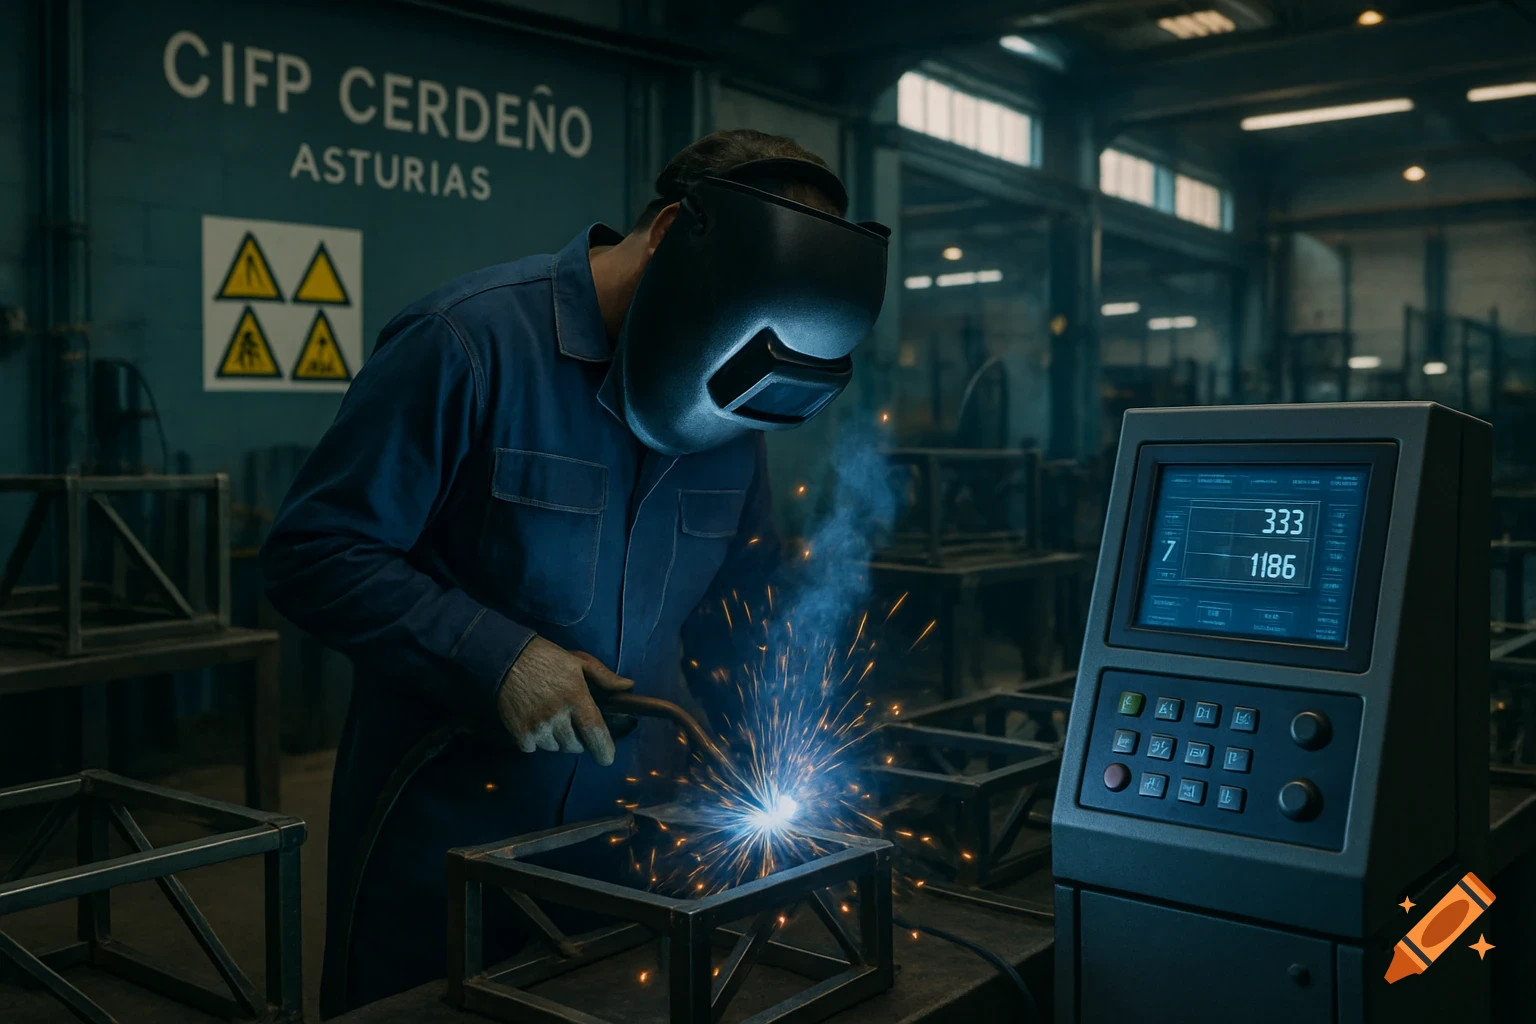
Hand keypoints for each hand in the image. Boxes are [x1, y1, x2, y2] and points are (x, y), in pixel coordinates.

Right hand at [497, 638, 633, 765]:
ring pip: (556, 748)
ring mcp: (537, 726)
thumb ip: (605, 677)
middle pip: (575, 745)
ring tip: (551, 719)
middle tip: (571, 722)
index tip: (607, 758)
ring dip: (557, 740)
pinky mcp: (519, 733)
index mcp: (576, 697)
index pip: (594, 732)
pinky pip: (534, 748)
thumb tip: (628, 687)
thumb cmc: (548, 659)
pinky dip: (537, 741)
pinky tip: (534, 722)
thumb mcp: (579, 661)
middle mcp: (557, 716)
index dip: (604, 749)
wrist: (507, 659)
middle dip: (578, 739)